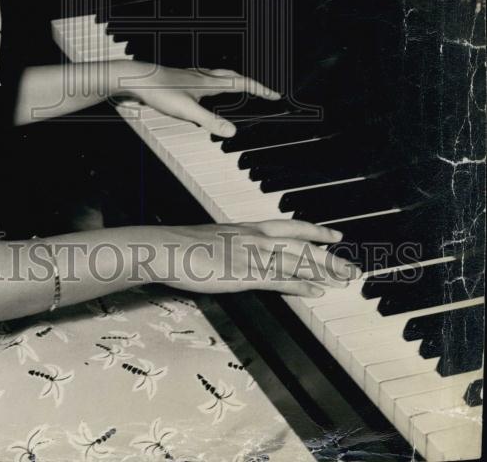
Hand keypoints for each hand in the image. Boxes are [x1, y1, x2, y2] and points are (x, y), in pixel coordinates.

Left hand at [113, 62, 278, 137]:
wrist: (135, 79)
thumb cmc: (159, 91)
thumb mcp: (187, 110)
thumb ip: (210, 121)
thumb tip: (232, 132)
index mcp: (209, 81)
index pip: (241, 83)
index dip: (259, 89)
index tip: (275, 95)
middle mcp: (202, 77)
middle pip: (233, 76)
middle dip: (250, 84)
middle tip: (262, 91)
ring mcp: (191, 77)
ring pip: (219, 77)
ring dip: (233, 82)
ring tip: (240, 90)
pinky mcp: (180, 81)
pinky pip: (206, 82)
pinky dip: (215, 86)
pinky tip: (207, 95)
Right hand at [155, 219, 358, 297]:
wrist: (166, 247)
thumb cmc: (183, 245)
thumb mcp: (213, 238)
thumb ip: (232, 243)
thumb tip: (241, 250)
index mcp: (247, 228)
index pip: (290, 226)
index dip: (315, 231)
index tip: (335, 235)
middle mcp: (254, 238)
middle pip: (301, 244)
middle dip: (329, 255)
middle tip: (351, 266)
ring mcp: (251, 256)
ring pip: (296, 260)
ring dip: (323, 270)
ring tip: (344, 279)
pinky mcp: (244, 274)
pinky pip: (279, 279)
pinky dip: (300, 285)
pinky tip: (316, 291)